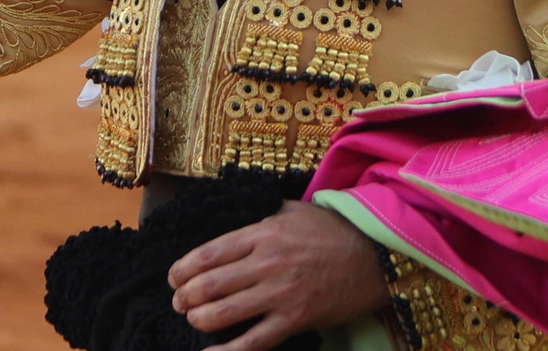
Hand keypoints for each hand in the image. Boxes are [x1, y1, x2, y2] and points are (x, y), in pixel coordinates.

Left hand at [168, 200, 388, 350]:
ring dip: (199, 319)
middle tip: (178, 302)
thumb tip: (229, 224)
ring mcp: (280, 294)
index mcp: (262, 233)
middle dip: (185, 296)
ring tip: (193, 319)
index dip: (183, 268)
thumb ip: (259, 218)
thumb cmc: (331, 231)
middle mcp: (266, 263)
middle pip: (210, 284)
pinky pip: (254, 342)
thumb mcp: (291, 210)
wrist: (374, 256)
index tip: (173, 277)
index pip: (209, 252)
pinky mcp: (294, 320)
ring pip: (225, 313)